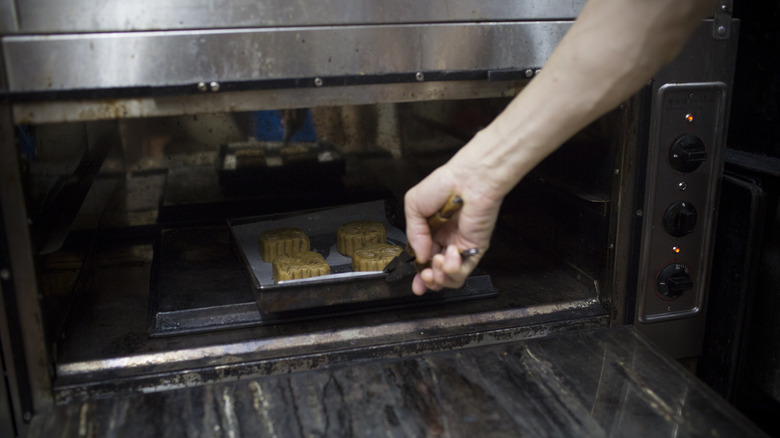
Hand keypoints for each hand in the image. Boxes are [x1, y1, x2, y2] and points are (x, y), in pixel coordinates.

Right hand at [404, 151, 502, 294]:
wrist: (467, 180)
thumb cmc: (444, 185)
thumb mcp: (413, 206)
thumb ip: (413, 234)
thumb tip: (418, 256)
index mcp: (432, 232)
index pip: (425, 260)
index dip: (419, 274)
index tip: (416, 284)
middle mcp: (447, 241)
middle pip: (438, 274)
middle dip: (429, 280)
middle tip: (425, 275)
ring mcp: (461, 247)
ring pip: (451, 278)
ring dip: (440, 277)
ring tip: (436, 262)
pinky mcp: (475, 249)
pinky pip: (463, 271)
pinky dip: (453, 268)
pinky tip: (450, 252)